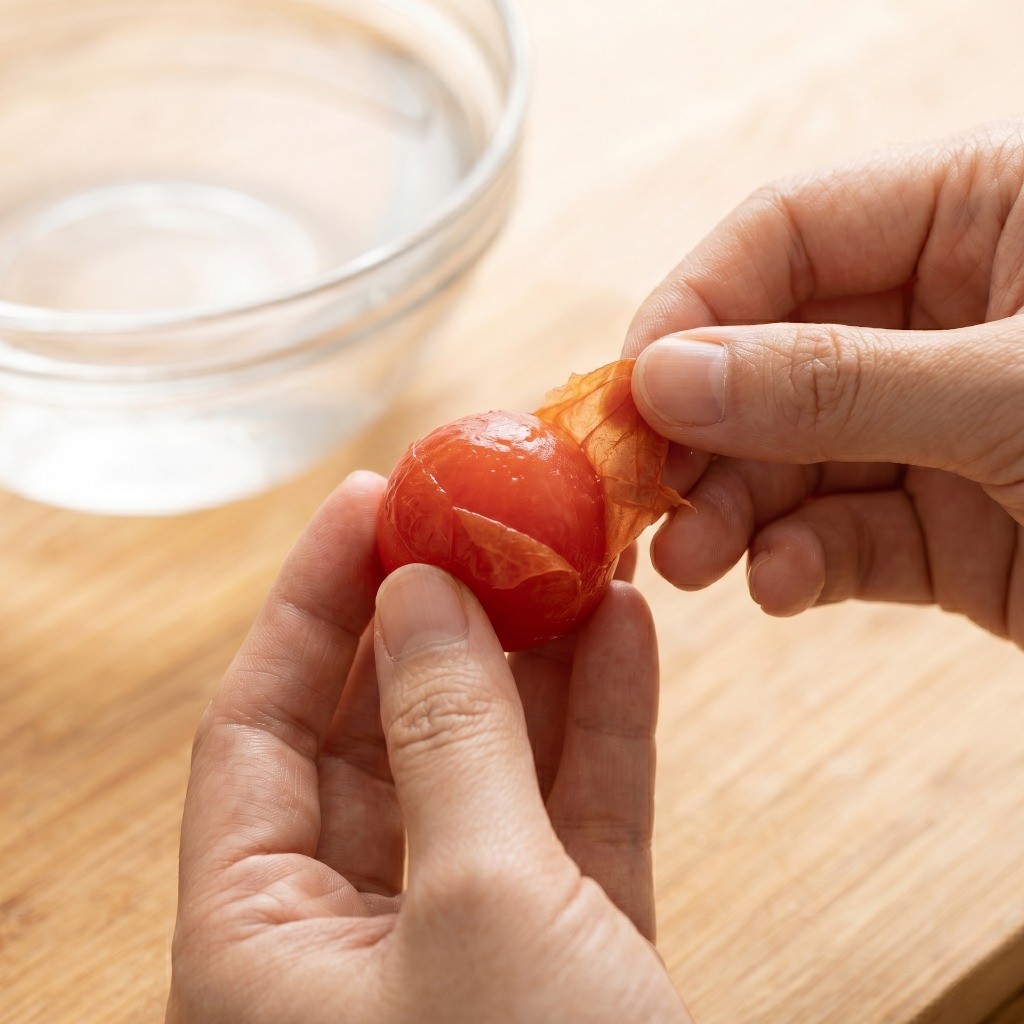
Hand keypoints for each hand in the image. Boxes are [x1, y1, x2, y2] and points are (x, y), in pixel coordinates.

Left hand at [167, 472, 691, 1023]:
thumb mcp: (481, 905)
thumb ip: (450, 740)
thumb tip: (422, 597)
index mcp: (261, 940)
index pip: (257, 726)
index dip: (312, 601)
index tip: (371, 499)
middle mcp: (349, 935)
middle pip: (381, 733)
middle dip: (440, 619)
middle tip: (485, 518)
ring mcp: (464, 942)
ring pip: (489, 767)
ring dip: (538, 660)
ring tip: (575, 554)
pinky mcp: (562, 955)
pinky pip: (571, 816)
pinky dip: (600, 727)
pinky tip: (624, 631)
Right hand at [624, 120, 1023, 645]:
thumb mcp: (1020, 392)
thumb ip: (834, 382)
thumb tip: (667, 374)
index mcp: (981, 217)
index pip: (786, 235)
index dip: (696, 306)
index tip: (634, 387)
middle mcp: (947, 319)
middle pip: (771, 359)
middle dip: (705, 432)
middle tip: (645, 495)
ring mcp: (940, 431)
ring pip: (794, 461)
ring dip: (735, 512)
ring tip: (693, 561)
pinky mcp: (950, 530)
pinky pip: (845, 539)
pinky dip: (802, 565)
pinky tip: (780, 586)